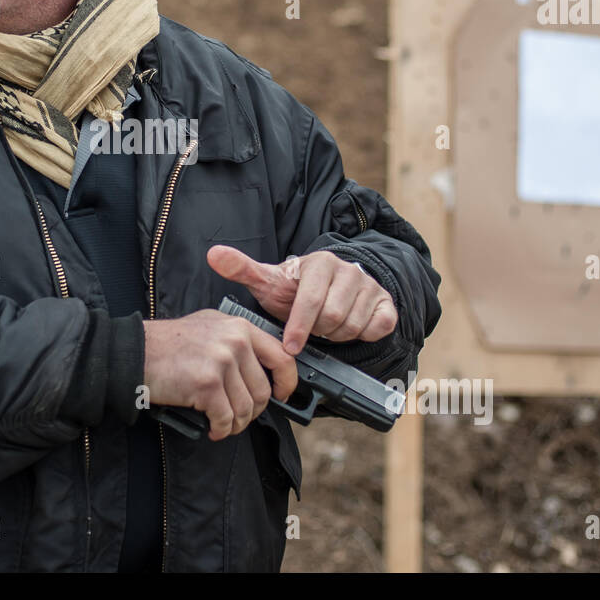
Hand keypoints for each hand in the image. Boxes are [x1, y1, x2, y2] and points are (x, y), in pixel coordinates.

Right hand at [142, 310, 298, 440]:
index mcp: (239, 326)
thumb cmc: (168, 345)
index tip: (282, 395)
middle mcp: (235, 341)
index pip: (281, 356)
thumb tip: (262, 371)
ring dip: (236, 424)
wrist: (135, 352)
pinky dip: (221, 430)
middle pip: (262, 390)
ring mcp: (222, 361)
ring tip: (224, 425)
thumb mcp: (209, 327)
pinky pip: (226, 418)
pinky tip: (213, 429)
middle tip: (239, 417)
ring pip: (246, 408)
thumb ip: (237, 342)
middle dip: (253, 412)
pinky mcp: (207, 383)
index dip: (287, 382)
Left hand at [206, 245, 397, 353]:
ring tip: (325, 326)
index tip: (290, 346)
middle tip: (310, 328)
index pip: (311, 302)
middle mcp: (349, 269)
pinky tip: (348, 326)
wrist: (330, 290)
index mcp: (320, 263)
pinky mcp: (386, 303)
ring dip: (336, 334)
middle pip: (334, 317)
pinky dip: (362, 334)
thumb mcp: (268, 281)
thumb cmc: (294, 289)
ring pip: (353, 325)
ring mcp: (370, 285)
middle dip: (318, 330)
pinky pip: (377, 328)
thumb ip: (242, 269)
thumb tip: (213, 254)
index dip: (299, 328)